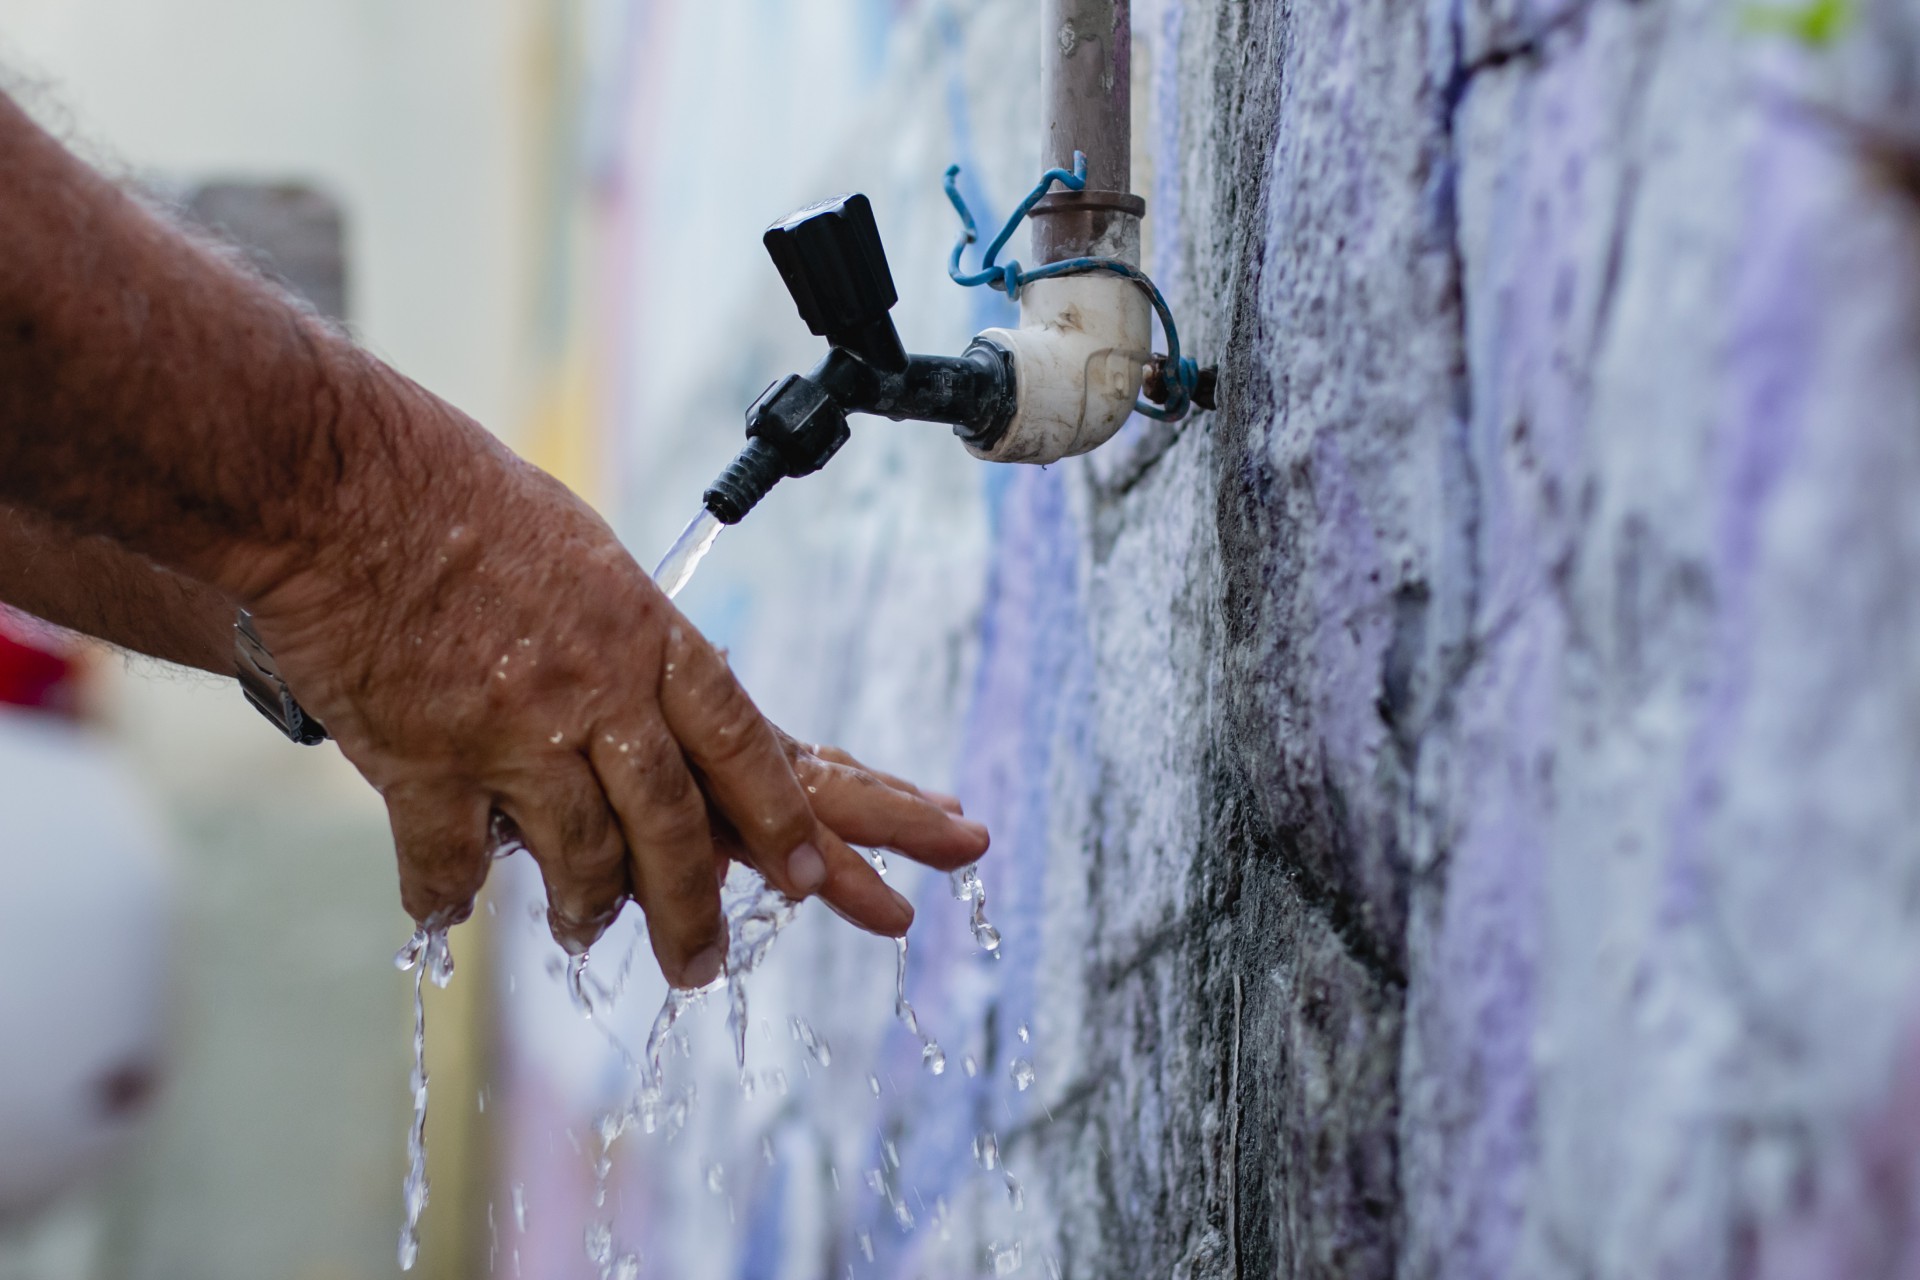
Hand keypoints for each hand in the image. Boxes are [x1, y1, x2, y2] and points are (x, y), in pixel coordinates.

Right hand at [241, 394, 986, 986]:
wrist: (341, 484)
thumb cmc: (458, 500)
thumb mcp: (585, 554)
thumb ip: (627, 637)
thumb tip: (658, 700)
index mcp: (646, 635)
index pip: (741, 743)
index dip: (783, 819)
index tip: (812, 880)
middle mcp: (597, 691)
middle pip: (674, 828)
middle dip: (692, 911)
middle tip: (698, 966)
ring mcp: (513, 731)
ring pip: (582, 860)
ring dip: (587, 911)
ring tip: (582, 933)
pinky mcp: (426, 762)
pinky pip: (452, 865)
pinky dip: (447, 897)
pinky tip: (444, 912)